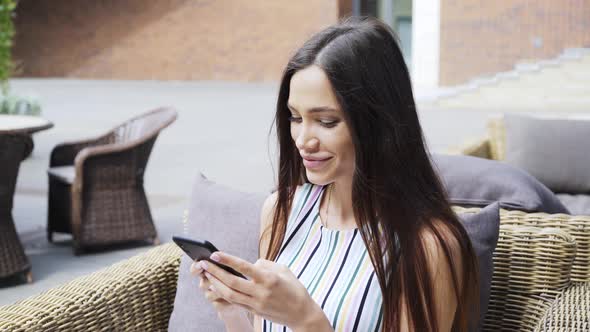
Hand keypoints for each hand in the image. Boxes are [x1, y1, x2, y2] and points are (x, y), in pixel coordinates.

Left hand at [199, 252, 327, 329]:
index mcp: (269, 279)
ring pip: (229, 294)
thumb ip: (265, 264)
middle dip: (215, 272)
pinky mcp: (254, 311)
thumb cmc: (294, 288)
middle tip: (203, 263)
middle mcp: (260, 292)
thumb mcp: (284, 270)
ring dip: (215, 284)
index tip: (215, 254)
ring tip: (206, 274)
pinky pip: (234, 301)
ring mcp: (256, 303)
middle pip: (231, 282)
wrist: (301, 314)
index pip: (244, 267)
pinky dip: (223, 293)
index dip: (228, 260)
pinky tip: (216, 286)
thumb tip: (250, 264)